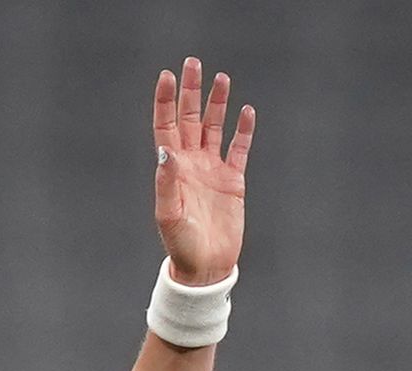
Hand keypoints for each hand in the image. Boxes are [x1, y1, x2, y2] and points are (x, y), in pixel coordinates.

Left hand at [153, 58, 252, 285]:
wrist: (206, 266)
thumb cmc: (181, 245)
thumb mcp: (168, 215)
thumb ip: (166, 183)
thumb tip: (165, 152)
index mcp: (172, 169)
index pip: (167, 126)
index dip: (165, 101)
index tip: (167, 76)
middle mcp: (191, 164)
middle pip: (191, 118)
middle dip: (191, 91)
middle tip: (193, 63)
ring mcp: (212, 170)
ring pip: (215, 128)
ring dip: (217, 103)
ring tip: (221, 78)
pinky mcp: (233, 180)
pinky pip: (239, 148)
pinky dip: (243, 130)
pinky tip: (247, 110)